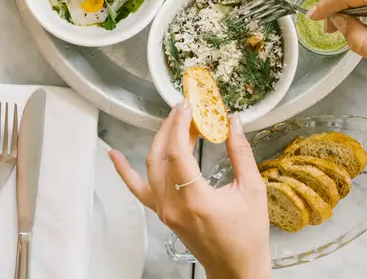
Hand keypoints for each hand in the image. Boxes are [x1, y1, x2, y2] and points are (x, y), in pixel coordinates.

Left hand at [110, 101, 271, 278]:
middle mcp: (173, 205)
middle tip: (185, 107)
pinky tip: (114, 155)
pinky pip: (138, 189)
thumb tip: (234, 121)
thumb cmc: (247, 235)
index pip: (177, 152)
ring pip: (151, 166)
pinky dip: (124, 171)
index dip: (180, 124)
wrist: (237, 270)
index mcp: (195, 199)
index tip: (187, 104)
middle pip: (161, 155)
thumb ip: (240, 152)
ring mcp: (164, 210)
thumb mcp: (252, 189)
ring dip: (160, 140)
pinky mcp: (162, 213)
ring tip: (173, 120)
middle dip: (171, 126)